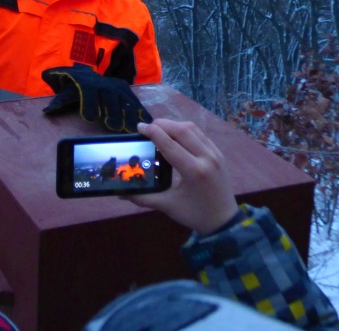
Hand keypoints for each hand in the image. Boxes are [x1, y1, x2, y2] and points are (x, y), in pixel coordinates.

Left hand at [42, 64, 151, 131]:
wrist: (88, 75)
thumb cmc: (74, 88)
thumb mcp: (65, 92)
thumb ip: (59, 102)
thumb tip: (47, 110)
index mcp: (88, 84)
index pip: (88, 93)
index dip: (89, 104)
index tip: (90, 118)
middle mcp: (105, 84)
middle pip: (110, 98)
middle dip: (113, 112)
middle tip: (115, 127)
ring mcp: (118, 88)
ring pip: (126, 101)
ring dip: (130, 115)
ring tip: (133, 130)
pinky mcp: (128, 92)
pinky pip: (136, 103)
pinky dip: (142, 113)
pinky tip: (148, 124)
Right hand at [126, 119, 239, 234]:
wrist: (225, 221)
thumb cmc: (195, 214)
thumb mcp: (167, 206)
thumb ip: (142, 197)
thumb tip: (120, 193)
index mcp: (194, 171)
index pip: (170, 144)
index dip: (153, 132)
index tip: (139, 127)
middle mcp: (206, 158)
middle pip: (182, 130)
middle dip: (162, 124)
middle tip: (147, 127)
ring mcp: (215, 154)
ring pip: (192, 129)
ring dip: (174, 125)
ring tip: (159, 129)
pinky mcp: (219, 154)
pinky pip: (200, 134)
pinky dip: (186, 131)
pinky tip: (175, 136)